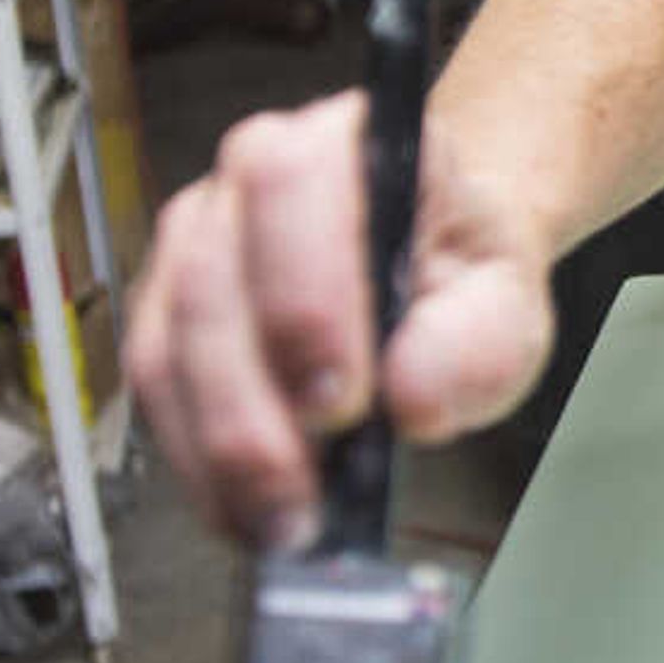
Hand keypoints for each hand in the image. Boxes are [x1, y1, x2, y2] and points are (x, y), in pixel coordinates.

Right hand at [125, 92, 553, 549]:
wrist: (431, 268)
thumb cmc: (459, 268)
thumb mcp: (506, 298)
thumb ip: (480, 342)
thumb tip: (415, 399)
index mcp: (342, 141)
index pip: (292, 186)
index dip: (303, 296)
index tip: (342, 401)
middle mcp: (248, 180)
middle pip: (212, 281)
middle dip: (252, 405)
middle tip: (303, 491)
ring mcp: (195, 245)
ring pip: (169, 346)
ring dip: (218, 450)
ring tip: (281, 520)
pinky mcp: (167, 316)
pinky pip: (156, 393)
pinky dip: (198, 464)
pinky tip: (246, 509)